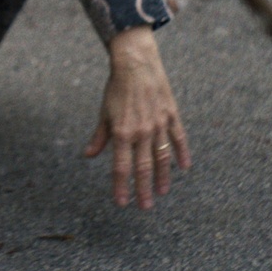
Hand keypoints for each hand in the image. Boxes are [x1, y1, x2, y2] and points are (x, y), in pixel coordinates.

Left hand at [83, 26, 190, 208]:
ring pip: (162, 157)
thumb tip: (88, 155)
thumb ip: (99, 137)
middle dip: (143, 190)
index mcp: (122, 132)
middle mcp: (141, 132)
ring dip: (162, 177)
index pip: (121, 167)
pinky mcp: (171, 115)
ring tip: (161, 193)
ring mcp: (158, 124)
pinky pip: (179, 138)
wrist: (135, 63)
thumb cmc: (116, 88)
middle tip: (145, 207)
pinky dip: (182, 153)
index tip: (122, 203)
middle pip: (143, 168)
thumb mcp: (104, 112)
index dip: (121, 186)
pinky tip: (183, 167)